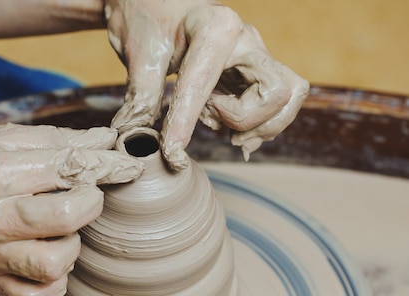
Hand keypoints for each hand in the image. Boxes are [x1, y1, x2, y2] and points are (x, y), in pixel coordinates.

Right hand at [0, 124, 142, 295]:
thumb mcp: (1, 137)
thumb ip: (56, 140)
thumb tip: (106, 140)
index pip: (65, 168)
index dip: (104, 165)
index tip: (126, 166)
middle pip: (68, 217)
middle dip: (91, 202)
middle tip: (85, 195)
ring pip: (56, 263)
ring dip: (73, 244)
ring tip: (62, 229)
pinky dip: (55, 281)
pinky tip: (51, 255)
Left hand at [104, 0, 309, 167]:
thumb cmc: (145, 16)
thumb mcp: (138, 56)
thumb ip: (142, 97)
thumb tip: (135, 138)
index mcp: (216, 28)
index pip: (205, 86)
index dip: (185, 124)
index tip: (171, 153)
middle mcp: (245, 39)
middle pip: (275, 94)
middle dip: (244, 120)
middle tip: (209, 121)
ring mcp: (254, 53)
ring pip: (286, 97)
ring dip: (260, 124)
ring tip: (222, 126)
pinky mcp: (253, 68)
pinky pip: (279, 100)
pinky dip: (263, 122)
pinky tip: (232, 130)